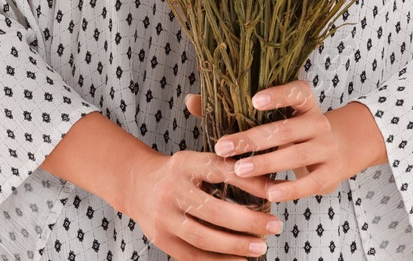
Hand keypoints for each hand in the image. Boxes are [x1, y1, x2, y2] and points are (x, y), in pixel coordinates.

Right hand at [122, 145, 284, 260]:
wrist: (137, 184)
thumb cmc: (179, 173)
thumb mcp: (198, 161)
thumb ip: (227, 169)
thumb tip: (271, 184)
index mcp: (185, 164)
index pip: (220, 171)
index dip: (249, 182)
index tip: (275, 192)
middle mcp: (171, 190)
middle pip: (213, 211)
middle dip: (248, 222)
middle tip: (274, 226)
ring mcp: (163, 217)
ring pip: (203, 237)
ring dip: (235, 245)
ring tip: (260, 247)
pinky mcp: (161, 239)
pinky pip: (192, 255)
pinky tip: (239, 260)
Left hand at [185, 78, 356, 203]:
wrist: (343, 146)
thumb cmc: (295, 128)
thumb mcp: (276, 114)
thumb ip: (234, 108)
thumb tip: (191, 100)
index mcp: (305, 101)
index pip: (295, 92)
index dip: (276, 95)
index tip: (253, 100)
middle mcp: (318, 121)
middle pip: (284, 130)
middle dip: (251, 140)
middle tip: (222, 147)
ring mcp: (326, 147)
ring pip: (294, 156)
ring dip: (266, 164)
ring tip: (239, 171)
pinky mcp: (330, 173)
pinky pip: (309, 183)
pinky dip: (289, 188)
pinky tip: (269, 193)